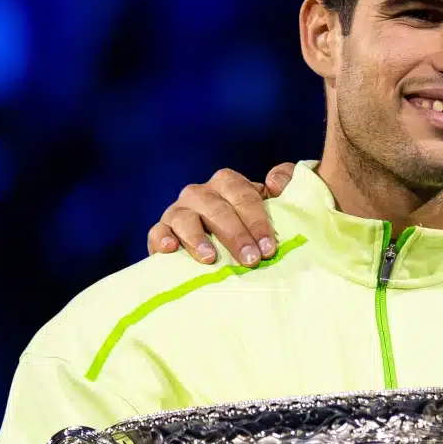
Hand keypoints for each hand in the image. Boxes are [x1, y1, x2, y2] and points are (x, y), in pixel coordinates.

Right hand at [147, 163, 297, 265]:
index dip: (257, 221)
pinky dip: (162, 240)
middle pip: (216, 209)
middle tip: (251, 260)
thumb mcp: (271, 203)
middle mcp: (200, 193)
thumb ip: (285, 184)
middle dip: (235, 235)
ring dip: (198, 239)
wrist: (221, 245)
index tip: (269, 248)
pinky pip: (158, 232)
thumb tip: (274, 184)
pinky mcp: (161, 231)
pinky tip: (170, 249)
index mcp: (227, 184)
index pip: (243, 195)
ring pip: (185, 219)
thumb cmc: (249, 225)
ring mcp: (178, 211)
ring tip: (211, 258)